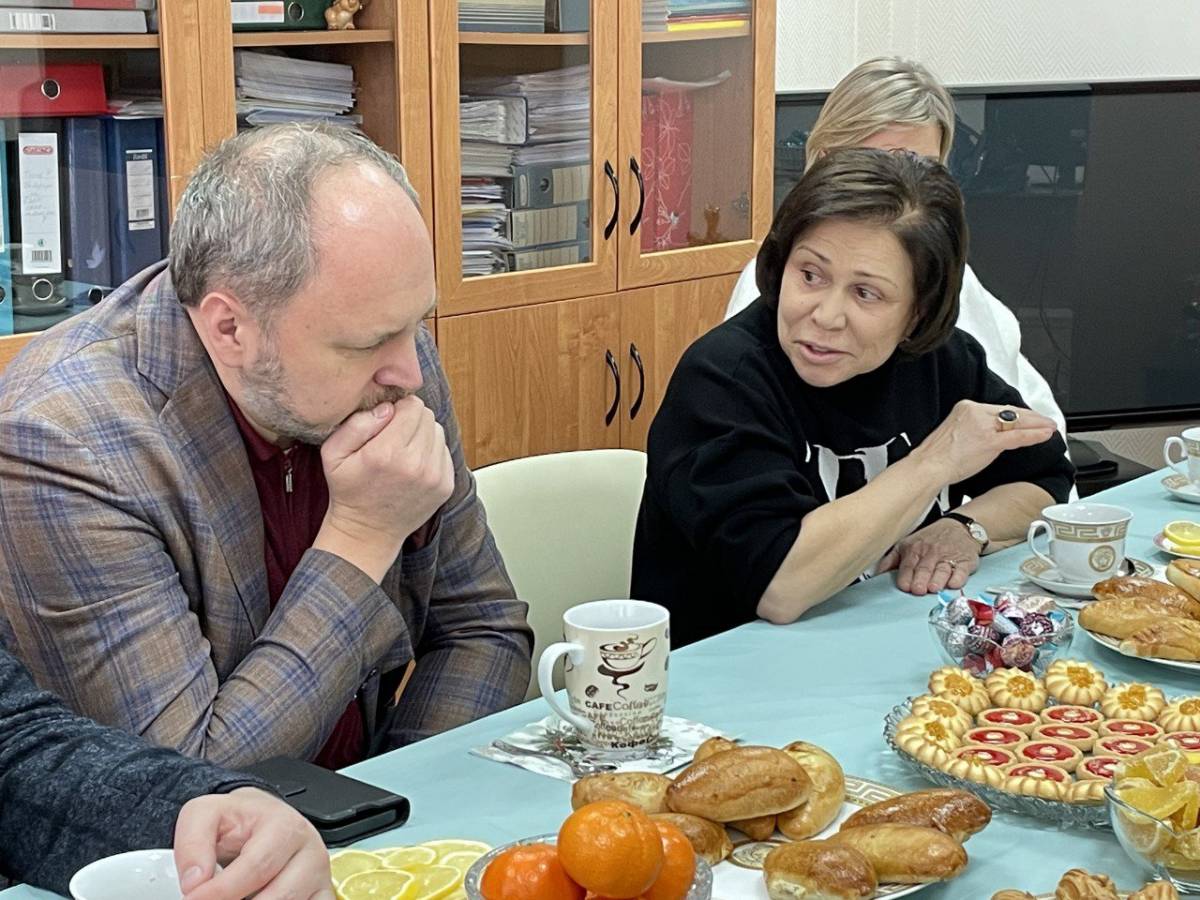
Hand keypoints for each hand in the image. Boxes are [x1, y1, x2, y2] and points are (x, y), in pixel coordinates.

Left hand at [174, 787, 332, 899]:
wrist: (261, 820)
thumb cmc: (237, 820)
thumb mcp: (205, 815)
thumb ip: (193, 844)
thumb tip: (195, 882)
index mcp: (285, 827)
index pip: (256, 867)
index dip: (221, 891)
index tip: (194, 898)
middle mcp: (310, 853)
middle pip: (276, 897)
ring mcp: (320, 878)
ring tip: (238, 896)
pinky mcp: (323, 895)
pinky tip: (257, 898)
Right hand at [321, 396, 453, 546]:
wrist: (367, 532)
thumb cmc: (349, 491)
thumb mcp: (333, 454)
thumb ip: (356, 424)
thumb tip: (387, 408)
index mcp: (387, 452)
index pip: (412, 406)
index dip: (399, 408)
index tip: (388, 420)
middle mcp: (415, 464)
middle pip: (427, 416)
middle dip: (411, 419)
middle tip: (394, 436)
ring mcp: (434, 476)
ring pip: (438, 431)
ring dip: (423, 435)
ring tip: (403, 451)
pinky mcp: (446, 486)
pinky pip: (444, 452)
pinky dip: (431, 452)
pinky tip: (413, 465)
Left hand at [877, 518, 981, 594]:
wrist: (959, 526)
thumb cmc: (930, 539)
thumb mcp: (907, 544)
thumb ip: (891, 560)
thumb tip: (876, 574)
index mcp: (914, 550)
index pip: (908, 565)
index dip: (906, 576)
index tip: (904, 586)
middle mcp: (931, 553)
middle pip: (924, 569)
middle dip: (920, 580)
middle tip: (918, 590)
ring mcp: (948, 557)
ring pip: (942, 570)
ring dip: (938, 579)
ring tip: (934, 588)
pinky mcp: (965, 561)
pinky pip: (962, 570)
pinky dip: (958, 578)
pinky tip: (954, 583)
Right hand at [911, 401, 1056, 486]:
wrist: (928, 466)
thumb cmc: (937, 456)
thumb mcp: (955, 432)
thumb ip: (975, 428)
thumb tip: (992, 434)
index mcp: (966, 407)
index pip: (999, 409)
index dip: (1018, 414)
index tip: (1028, 417)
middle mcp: (975, 412)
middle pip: (1010, 412)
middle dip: (1032, 417)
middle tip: (1046, 421)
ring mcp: (983, 426)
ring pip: (1016, 422)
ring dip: (1037, 425)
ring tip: (1050, 427)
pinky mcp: (989, 441)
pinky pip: (1016, 436)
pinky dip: (1033, 435)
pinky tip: (1045, 435)